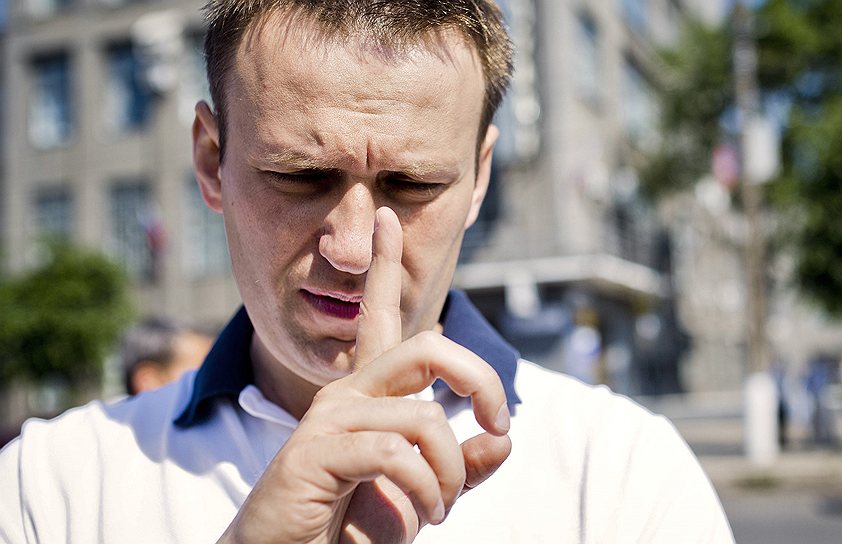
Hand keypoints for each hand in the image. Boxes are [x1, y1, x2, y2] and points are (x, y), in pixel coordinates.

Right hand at [218, 207, 511, 543]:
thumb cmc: (352, 529)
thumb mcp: (424, 493)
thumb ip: (462, 465)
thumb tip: (503, 437)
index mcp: (369, 396)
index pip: (377, 316)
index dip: (383, 264)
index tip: (389, 217)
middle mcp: (347, 394)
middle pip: (428, 349)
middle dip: (480, 378)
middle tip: (498, 419)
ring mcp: (328, 419)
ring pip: (423, 418)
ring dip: (449, 473)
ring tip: (441, 507)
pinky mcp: (312, 453)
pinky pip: (395, 454)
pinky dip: (426, 489)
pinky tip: (423, 513)